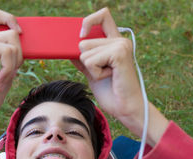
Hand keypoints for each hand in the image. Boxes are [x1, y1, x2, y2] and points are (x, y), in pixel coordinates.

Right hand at [0, 7, 22, 135]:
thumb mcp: (7, 74)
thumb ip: (13, 58)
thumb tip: (23, 42)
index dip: (10, 19)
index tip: (20, 34)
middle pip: (12, 31)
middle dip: (19, 55)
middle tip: (10, 74)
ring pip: (12, 40)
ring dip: (14, 64)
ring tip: (3, 79)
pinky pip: (7, 51)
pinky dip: (8, 68)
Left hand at [73, 8, 168, 145]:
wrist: (124, 108)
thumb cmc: (110, 92)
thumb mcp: (91, 72)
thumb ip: (83, 58)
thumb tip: (68, 48)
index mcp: (115, 41)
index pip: (102, 16)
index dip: (88, 21)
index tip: (81, 34)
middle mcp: (120, 40)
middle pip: (83, 41)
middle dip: (86, 60)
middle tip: (103, 72)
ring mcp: (121, 45)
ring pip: (84, 52)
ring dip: (91, 69)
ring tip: (107, 76)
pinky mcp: (119, 54)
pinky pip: (90, 60)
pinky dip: (95, 73)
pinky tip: (109, 77)